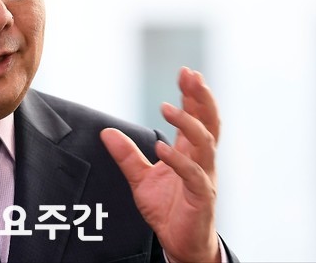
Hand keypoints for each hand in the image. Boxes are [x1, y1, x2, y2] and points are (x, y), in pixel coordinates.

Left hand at [100, 68, 220, 262]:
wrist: (179, 243)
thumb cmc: (168, 210)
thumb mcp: (140, 178)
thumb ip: (127, 155)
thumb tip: (107, 132)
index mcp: (189, 152)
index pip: (196, 116)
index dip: (192, 94)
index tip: (186, 72)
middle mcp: (201, 160)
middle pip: (208, 122)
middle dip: (201, 97)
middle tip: (190, 76)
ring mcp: (204, 177)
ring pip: (205, 143)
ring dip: (188, 123)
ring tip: (167, 108)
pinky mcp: (201, 196)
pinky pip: (193, 174)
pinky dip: (178, 160)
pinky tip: (162, 148)